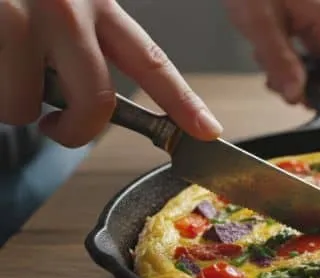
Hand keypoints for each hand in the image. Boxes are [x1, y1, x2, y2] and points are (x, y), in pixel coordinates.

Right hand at [0, 0, 221, 147]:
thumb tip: (92, 102)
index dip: (183, 101)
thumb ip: (83, 41)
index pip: (151, 61)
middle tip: (57, 128)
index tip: (208, 129)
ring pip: (28, 103)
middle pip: (98, 101)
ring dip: (12, 103)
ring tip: (2, 67)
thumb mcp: (59, 1)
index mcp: (94, 2)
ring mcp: (24, 16)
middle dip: (77, 131)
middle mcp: (68, 7)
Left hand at [224, 0, 319, 104]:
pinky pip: (313, 50)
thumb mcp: (258, 20)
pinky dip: (294, 60)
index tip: (312, 107)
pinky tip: (272, 52)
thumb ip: (278, 60)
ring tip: (269, 64)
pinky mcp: (314, 18)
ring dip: (298, 74)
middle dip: (310, 87)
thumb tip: (295, 94)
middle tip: (278, 85)